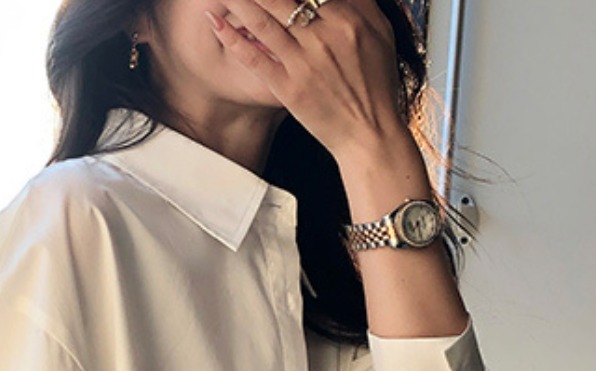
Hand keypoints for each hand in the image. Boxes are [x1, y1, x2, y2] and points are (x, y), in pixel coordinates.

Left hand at [206, 0, 414, 162]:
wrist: (369, 133)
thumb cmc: (376, 84)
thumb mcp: (380, 34)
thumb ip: (360, 2)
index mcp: (347, 18)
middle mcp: (322, 36)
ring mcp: (303, 62)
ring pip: (262, 20)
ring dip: (238, 1)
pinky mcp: (287, 87)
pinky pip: (254, 57)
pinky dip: (232, 38)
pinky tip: (214, 22)